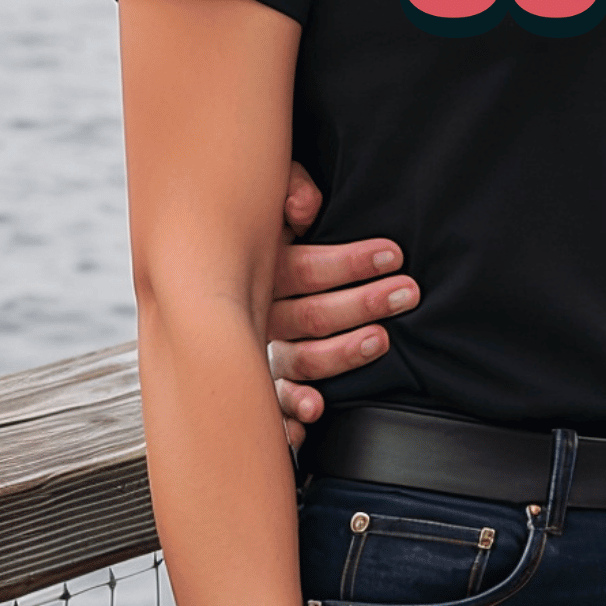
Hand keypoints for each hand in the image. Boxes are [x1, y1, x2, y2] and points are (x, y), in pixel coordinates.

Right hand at [267, 162, 415, 447]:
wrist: (200, 263)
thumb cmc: (253, 226)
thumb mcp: (268, 195)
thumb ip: (290, 189)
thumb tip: (306, 206)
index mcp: (258, 268)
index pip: (306, 269)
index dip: (350, 262)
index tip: (393, 255)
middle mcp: (252, 314)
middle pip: (310, 316)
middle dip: (362, 303)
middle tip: (405, 293)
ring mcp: (253, 352)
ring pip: (299, 360)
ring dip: (340, 355)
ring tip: (379, 341)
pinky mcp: (257, 383)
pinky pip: (270, 405)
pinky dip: (286, 415)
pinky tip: (309, 416)